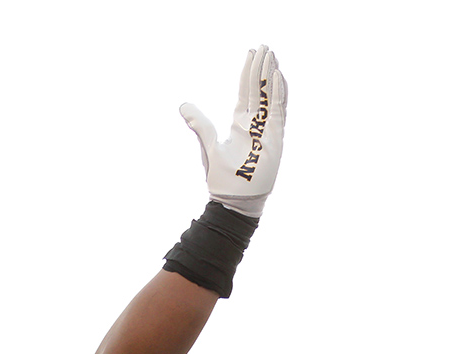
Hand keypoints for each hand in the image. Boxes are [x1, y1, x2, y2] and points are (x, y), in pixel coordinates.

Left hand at [180, 46, 286, 217]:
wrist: (234, 199)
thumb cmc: (221, 178)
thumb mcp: (208, 145)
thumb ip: (199, 124)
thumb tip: (183, 105)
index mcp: (240, 123)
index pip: (246, 91)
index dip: (249, 72)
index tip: (252, 53)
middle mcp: (255, 123)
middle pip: (260, 89)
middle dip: (262, 67)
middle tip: (265, 46)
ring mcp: (267, 129)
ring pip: (271, 96)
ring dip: (272, 76)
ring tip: (273, 56)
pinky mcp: (275, 138)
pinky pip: (279, 111)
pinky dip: (279, 94)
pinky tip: (278, 77)